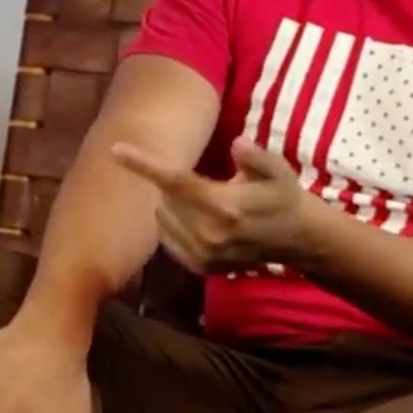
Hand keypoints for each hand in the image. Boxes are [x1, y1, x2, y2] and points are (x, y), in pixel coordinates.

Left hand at [111, 140, 315, 274]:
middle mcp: (210, 233)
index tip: (115, 150)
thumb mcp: (278, 170)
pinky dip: (172, 225)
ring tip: (204, 202)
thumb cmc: (283, 196)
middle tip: (204, 182)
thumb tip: (237, 144)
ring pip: (163, 217)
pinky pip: (167, 240)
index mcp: (225, 205)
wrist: (297, 239)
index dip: (144, 164)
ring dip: (171, 204)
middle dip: (174, 184)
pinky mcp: (201, 268)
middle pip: (166, 197)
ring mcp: (204, 254)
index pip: (175, 181)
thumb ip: (256, 157)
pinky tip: (197, 221)